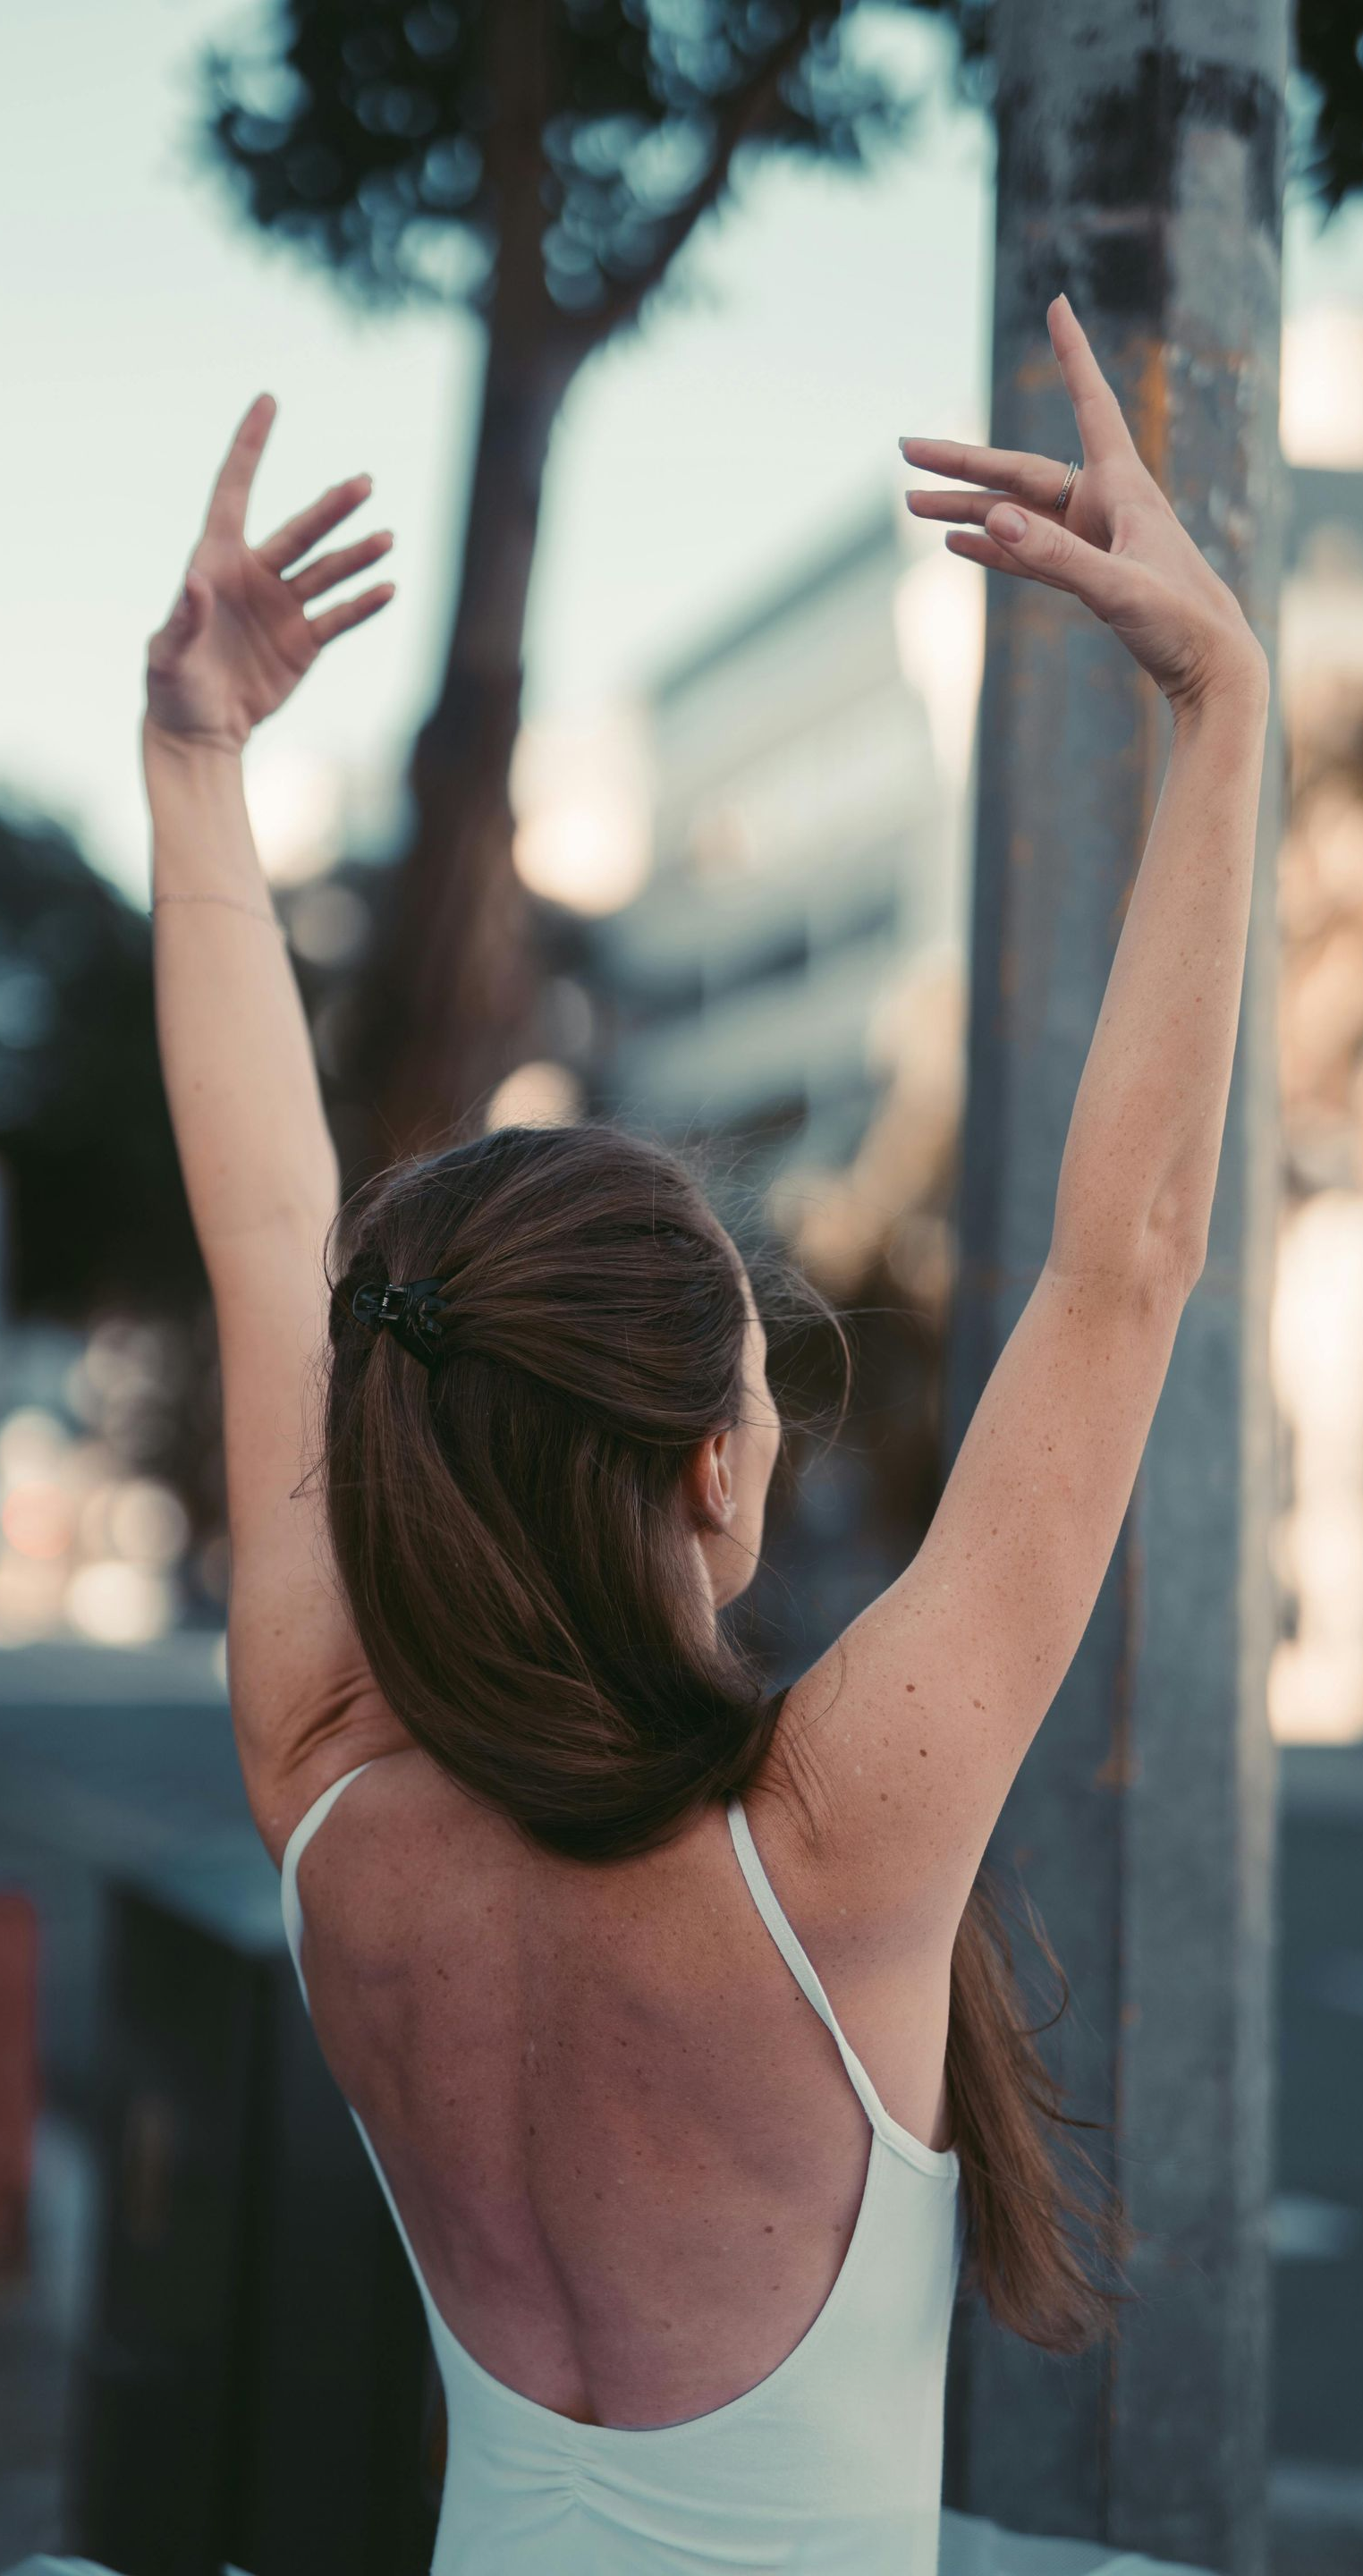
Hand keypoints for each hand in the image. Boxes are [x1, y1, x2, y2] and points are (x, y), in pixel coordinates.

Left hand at [145, 396, 395, 754]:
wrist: (199, 731)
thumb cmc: (173, 687)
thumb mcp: (167, 654)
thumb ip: (183, 617)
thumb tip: (197, 582)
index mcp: (216, 562)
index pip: (234, 492)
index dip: (250, 448)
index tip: (268, 402)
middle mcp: (254, 576)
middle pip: (299, 532)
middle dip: (331, 509)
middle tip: (363, 484)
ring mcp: (284, 607)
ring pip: (327, 571)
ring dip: (357, 556)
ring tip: (387, 539)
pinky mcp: (305, 642)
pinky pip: (340, 617)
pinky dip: (363, 604)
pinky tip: (388, 589)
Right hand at [901, 297, 1266, 721]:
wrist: (1211, 668)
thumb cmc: (1181, 620)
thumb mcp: (1118, 588)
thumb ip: (1055, 554)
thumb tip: (994, 518)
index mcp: (1123, 487)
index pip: (1092, 403)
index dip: (1074, 355)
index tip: (1059, 306)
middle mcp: (1104, 505)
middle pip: (1020, 470)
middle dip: (962, 460)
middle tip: (906, 448)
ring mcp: (1091, 541)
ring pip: (1016, 515)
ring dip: (965, 510)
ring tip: (912, 506)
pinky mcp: (1086, 576)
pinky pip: (1028, 554)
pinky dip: (993, 548)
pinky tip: (956, 545)